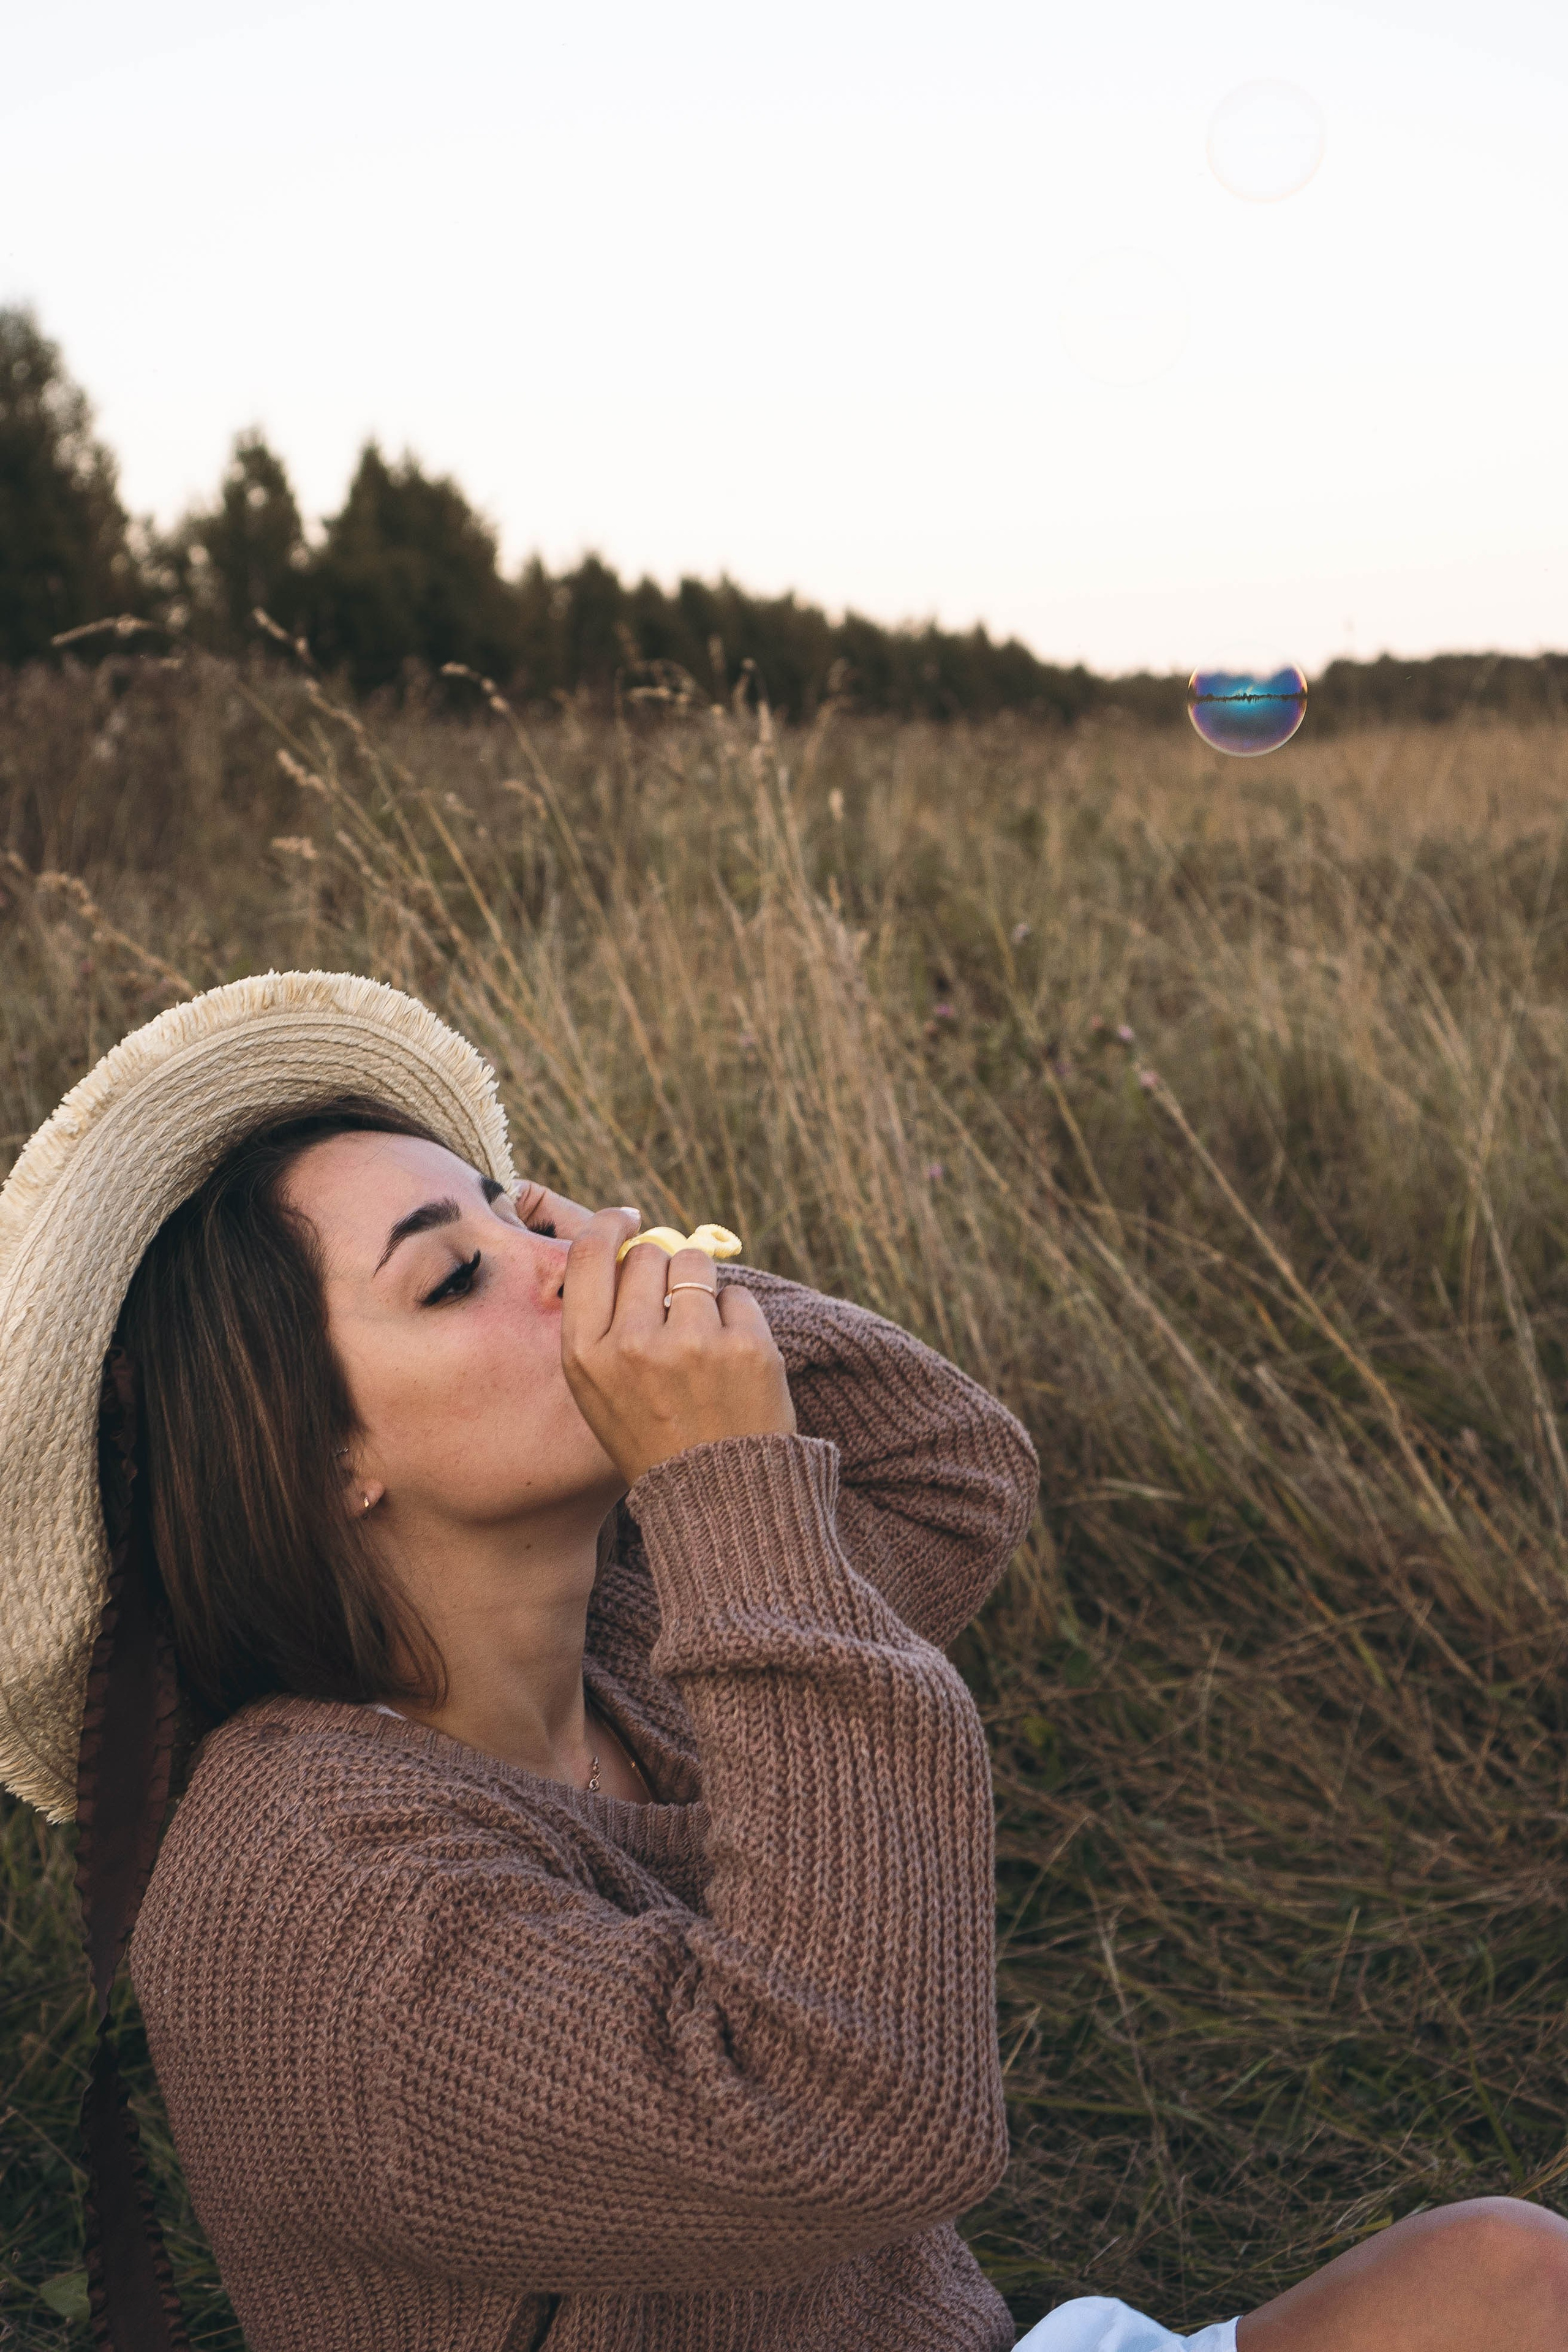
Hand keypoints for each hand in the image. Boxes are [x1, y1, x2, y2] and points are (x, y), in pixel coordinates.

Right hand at [561, 1209, 795, 1486]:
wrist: (719, 1498)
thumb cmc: (653, 1439)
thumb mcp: (598, 1392)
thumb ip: (601, 1323)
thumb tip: (627, 1246)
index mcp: (587, 1355)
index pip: (591, 1254)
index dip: (611, 1224)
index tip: (628, 1217)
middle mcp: (633, 1344)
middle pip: (648, 1255)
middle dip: (663, 1269)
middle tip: (674, 1311)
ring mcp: (692, 1343)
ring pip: (695, 1265)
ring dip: (701, 1287)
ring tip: (704, 1338)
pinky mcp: (745, 1346)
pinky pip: (738, 1295)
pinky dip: (738, 1319)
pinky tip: (732, 1362)